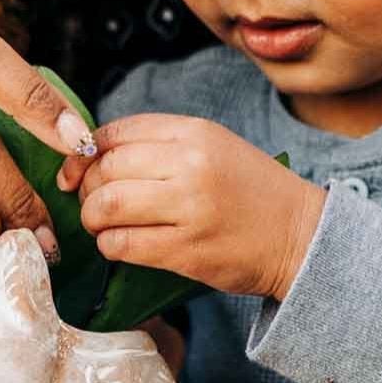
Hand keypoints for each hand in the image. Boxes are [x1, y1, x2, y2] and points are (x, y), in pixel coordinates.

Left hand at [58, 113, 325, 299]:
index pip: (115, 133)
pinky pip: (122, 244)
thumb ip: (159, 146)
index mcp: (195, 133)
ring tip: (101, 225)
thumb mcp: (212, 148)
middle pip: (106, 169)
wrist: (302, 236)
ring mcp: (189, 208)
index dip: (85, 153)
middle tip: (91, 202)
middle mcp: (191, 164)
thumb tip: (89, 155)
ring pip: (107, 205)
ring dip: (92, 219)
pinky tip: (118, 245)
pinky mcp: (187, 249)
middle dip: (86, 188)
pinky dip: (109, 246)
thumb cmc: (249, 192)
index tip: (78, 171)